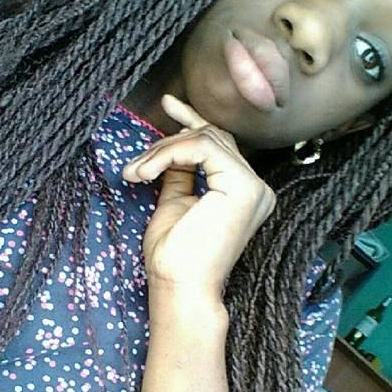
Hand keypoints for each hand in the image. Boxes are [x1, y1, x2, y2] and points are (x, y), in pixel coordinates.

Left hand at [121, 95, 275, 297]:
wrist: (180, 287)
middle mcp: (256, 188)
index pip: (220, 144)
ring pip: (205, 139)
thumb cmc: (175, 258)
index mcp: (242, 193)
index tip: (168, 104)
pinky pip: (202, 147)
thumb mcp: (174, 203)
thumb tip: (170, 148)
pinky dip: (169, 154)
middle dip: (166, 143)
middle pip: (211, 138)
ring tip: (135, 173)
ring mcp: (253, 187)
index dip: (193, 120)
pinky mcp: (243, 187)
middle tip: (135, 166)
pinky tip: (146, 173)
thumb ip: (179, 174)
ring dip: (161, 151)